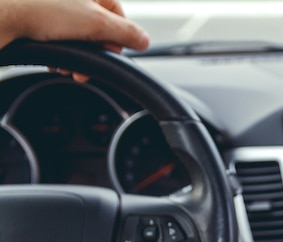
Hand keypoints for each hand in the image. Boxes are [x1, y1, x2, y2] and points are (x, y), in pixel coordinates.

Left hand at [0, 0, 149, 80]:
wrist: (2, 16)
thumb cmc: (41, 10)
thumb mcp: (95, 23)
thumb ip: (125, 32)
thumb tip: (145, 40)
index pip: (117, 16)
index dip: (117, 39)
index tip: (110, 54)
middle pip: (98, 30)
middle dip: (94, 54)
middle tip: (86, 69)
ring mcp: (55, 9)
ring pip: (79, 38)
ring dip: (77, 59)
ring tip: (68, 68)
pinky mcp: (40, 21)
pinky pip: (60, 41)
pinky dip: (61, 55)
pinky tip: (56, 62)